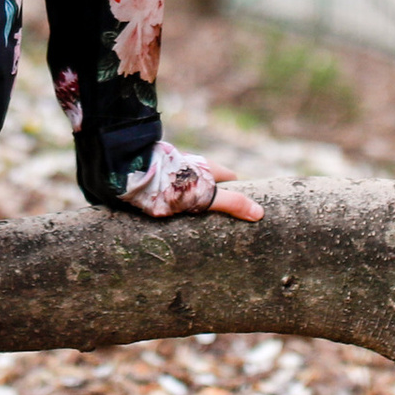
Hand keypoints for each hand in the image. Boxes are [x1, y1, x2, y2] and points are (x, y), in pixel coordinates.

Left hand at [119, 140, 263, 222]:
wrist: (134, 172)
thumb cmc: (173, 183)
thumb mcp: (206, 196)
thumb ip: (231, 204)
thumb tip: (259, 213)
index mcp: (208, 166)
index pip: (230, 179)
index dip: (238, 193)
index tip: (240, 211)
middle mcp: (192, 166)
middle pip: (210, 183)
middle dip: (214, 200)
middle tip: (219, 224)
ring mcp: (175, 172)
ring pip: (190, 188)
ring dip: (192, 202)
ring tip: (195, 228)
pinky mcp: (158, 180)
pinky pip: (172, 193)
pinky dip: (175, 205)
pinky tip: (172, 221)